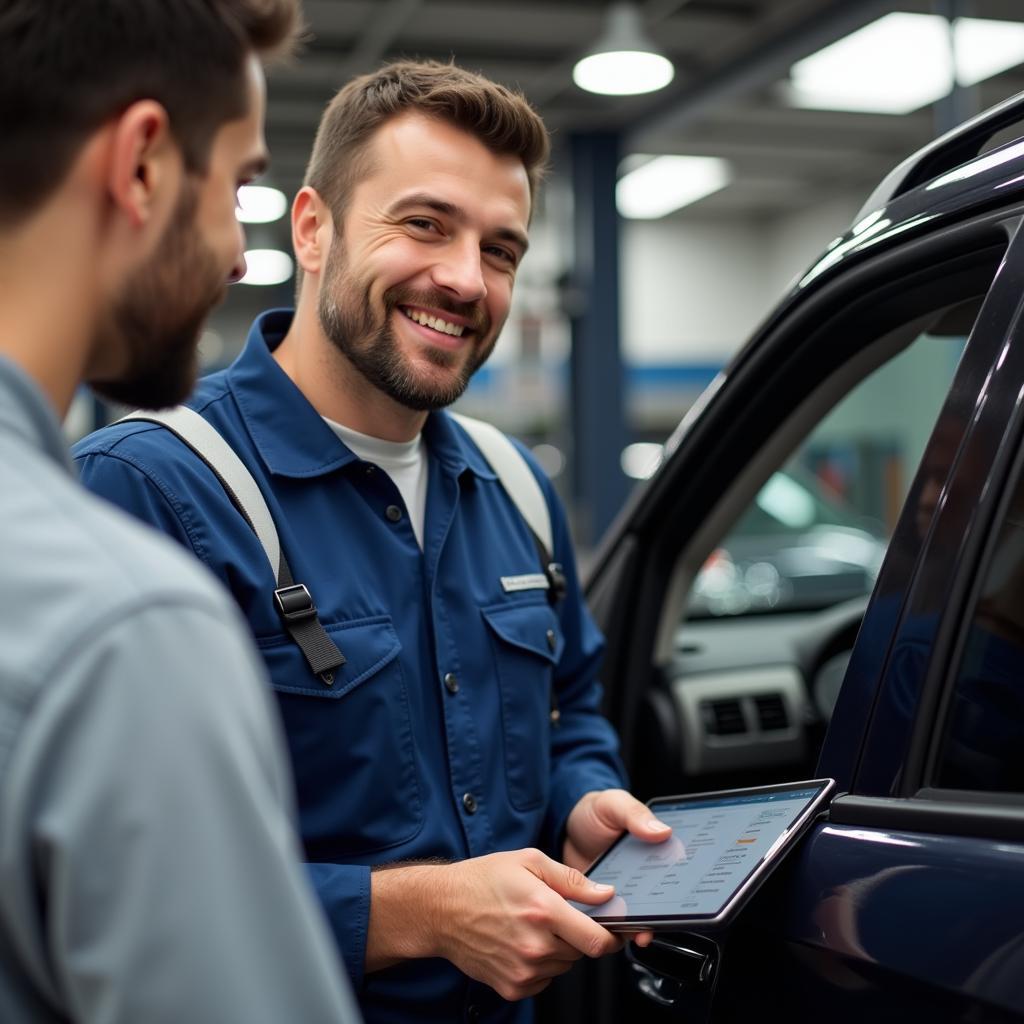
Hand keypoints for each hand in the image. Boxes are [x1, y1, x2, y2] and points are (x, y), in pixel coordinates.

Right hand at [368, 849, 623, 999]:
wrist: (441, 909)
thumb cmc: (482, 880)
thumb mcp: (529, 861)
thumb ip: (572, 879)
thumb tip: (605, 893)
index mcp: (543, 910)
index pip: (597, 940)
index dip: (612, 936)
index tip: (613, 929)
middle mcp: (535, 945)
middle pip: (582, 952)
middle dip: (578, 934)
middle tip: (557, 916)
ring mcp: (523, 971)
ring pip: (564, 966)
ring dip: (559, 949)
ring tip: (533, 926)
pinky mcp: (512, 987)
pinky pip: (544, 980)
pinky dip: (541, 965)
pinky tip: (521, 942)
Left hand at [563, 788, 671, 948]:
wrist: (564, 831)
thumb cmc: (593, 813)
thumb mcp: (613, 804)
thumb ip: (634, 813)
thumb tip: (663, 830)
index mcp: (656, 848)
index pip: (679, 867)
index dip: (686, 880)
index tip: (686, 891)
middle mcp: (648, 874)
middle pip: (665, 896)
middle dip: (667, 910)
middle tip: (662, 917)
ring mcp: (629, 892)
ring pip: (643, 914)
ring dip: (643, 924)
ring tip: (639, 931)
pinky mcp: (609, 905)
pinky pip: (617, 920)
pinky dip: (616, 928)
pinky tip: (612, 928)